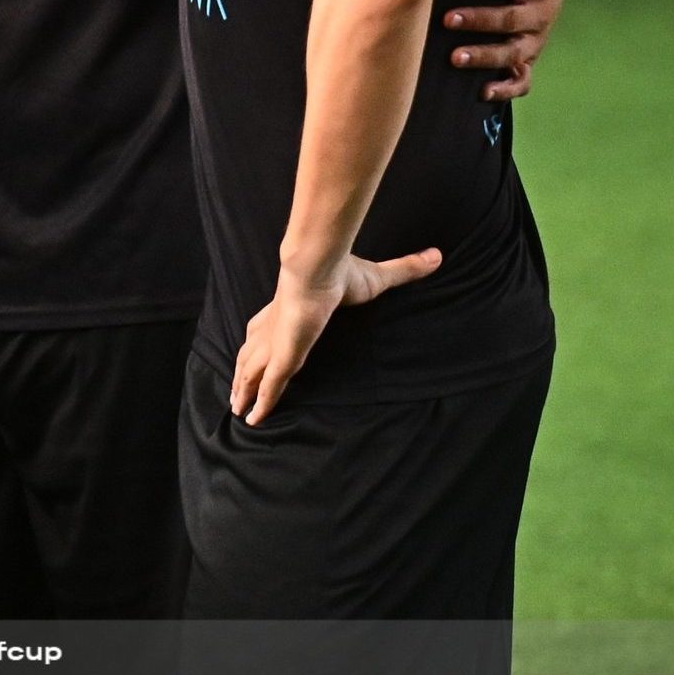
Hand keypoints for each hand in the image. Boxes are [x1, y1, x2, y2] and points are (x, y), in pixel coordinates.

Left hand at [232, 248, 441, 424]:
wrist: (319, 269)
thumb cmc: (342, 272)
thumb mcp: (378, 276)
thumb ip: (405, 269)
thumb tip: (437, 255)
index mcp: (286, 309)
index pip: (264, 326)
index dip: (257, 339)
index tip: (253, 348)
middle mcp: (274, 329)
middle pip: (250, 354)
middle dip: (243, 373)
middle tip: (236, 392)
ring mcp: (276, 344)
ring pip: (252, 373)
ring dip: (244, 391)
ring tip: (237, 410)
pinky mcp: (282, 358)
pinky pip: (268, 387)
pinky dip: (260, 403)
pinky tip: (253, 419)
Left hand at [446, 0, 563, 101]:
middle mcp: (541, 14)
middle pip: (512, 19)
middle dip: (480, 19)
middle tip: (447, 18)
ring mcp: (534, 41)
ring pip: (513, 53)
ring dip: (485, 56)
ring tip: (454, 56)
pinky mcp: (527, 62)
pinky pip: (521, 82)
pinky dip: (504, 89)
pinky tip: (481, 92)